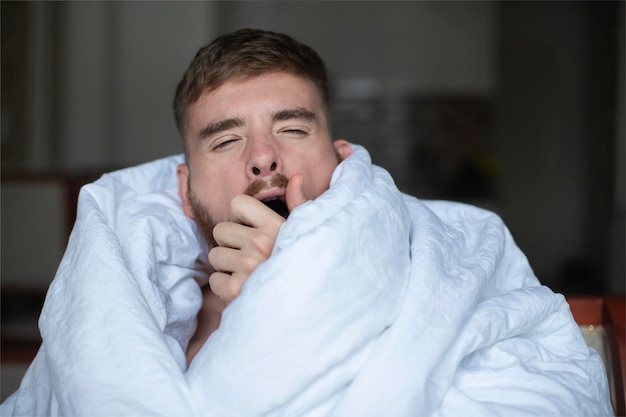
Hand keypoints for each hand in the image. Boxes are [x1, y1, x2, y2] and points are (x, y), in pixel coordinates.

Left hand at [208, 174, 305, 303]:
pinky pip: (214, 280)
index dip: (239, 216)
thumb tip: (295, 177)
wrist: (308, 308)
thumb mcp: (304, 232)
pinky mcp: (236, 290)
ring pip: (214, 256)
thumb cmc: (303, 265)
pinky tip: (244, 290)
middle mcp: (261, 244)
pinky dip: (225, 287)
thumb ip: (298, 204)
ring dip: (227, 266)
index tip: (250, 230)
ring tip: (249, 274)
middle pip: (220, 230)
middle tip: (250, 257)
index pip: (237, 203)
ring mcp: (248, 267)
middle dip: (231, 244)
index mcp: (276, 226)